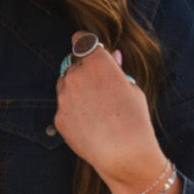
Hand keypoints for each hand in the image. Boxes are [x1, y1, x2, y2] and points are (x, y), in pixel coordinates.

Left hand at [53, 35, 173, 193]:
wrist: (124, 154)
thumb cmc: (134, 120)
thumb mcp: (133, 89)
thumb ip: (117, 70)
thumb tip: (113, 55)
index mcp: (97, 63)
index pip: (81, 39)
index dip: (84, 42)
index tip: (87, 48)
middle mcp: (76, 75)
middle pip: (73, 64)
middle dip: (83, 71)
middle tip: (99, 89)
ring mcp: (64, 97)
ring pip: (66, 86)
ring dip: (76, 91)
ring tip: (97, 110)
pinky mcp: (59, 117)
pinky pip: (64, 108)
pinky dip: (73, 112)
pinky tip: (90, 124)